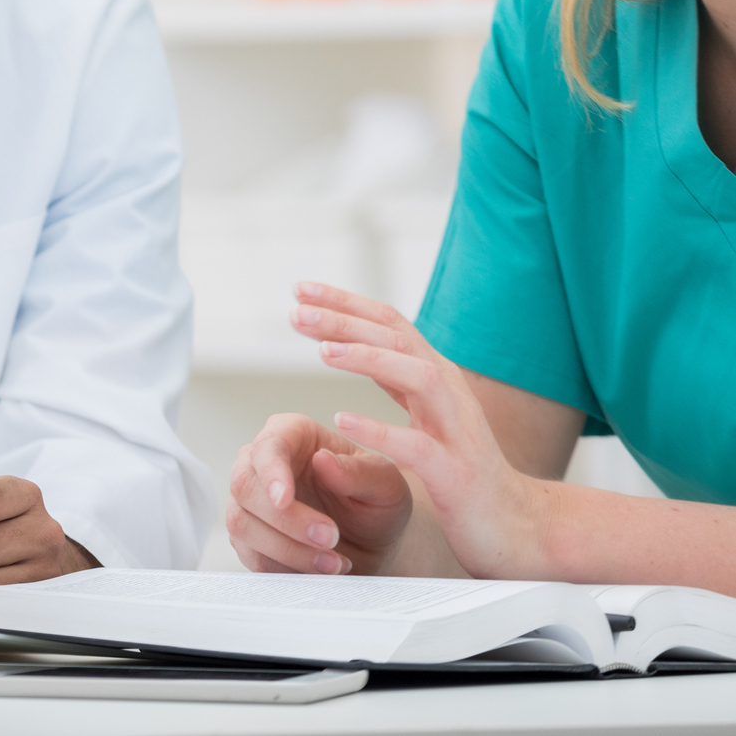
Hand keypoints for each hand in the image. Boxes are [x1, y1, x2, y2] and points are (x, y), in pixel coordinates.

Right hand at [228, 410, 414, 574]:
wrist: (372, 545)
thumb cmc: (376, 505)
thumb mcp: (387, 486)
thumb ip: (360, 472)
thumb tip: (323, 460)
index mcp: (293, 435)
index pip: (268, 446)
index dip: (271, 472)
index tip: (285, 500)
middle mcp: (262, 463)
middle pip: (245, 486)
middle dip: (285, 519)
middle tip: (329, 537)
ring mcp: (250, 501)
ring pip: (241, 523)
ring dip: (287, 549)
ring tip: (333, 562)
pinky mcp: (248, 537)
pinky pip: (251, 555)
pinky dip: (285, 568)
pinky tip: (318, 569)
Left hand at [287, 281, 547, 577]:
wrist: (519, 529)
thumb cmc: (463, 472)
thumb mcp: (428, 414)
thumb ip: (397, 379)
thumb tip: (352, 343)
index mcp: (436, 377)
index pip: (390, 324)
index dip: (346, 303)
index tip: (299, 289)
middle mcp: (449, 393)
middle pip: (398, 340)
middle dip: (346, 320)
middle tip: (297, 309)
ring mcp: (456, 432)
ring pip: (416, 378)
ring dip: (369, 359)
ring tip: (323, 352)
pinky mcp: (456, 474)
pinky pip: (417, 445)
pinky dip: (379, 429)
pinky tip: (342, 419)